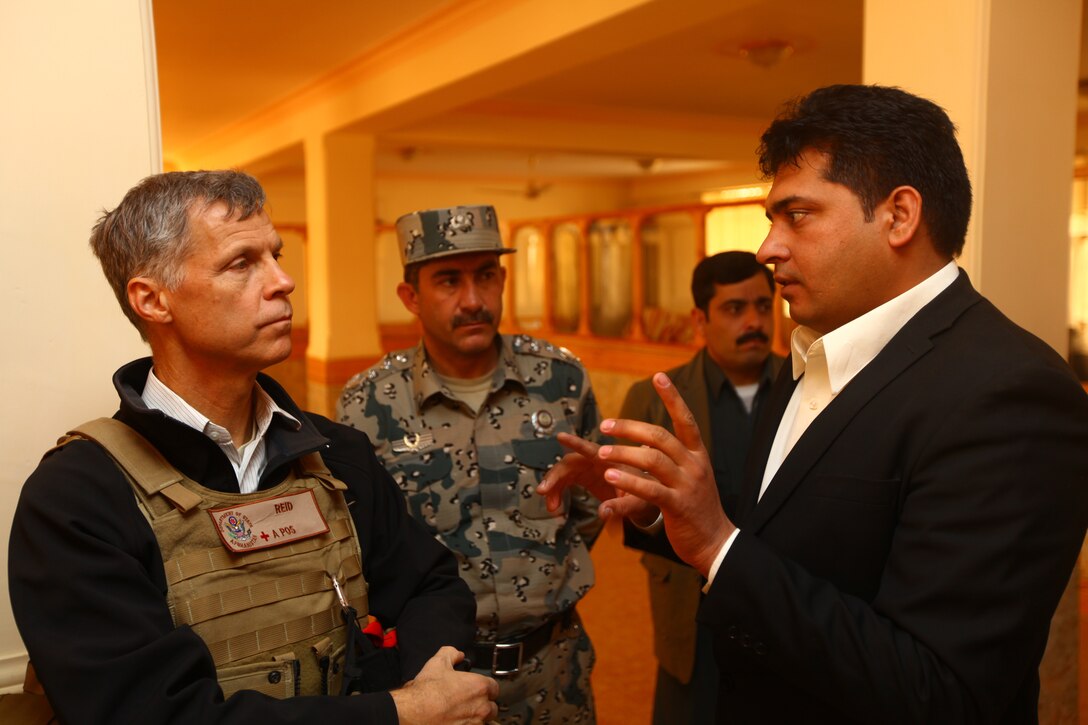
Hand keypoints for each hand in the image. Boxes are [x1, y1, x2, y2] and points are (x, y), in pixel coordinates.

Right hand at [391, 646, 498, 724]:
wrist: (413, 712)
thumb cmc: (426, 691)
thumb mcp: (438, 662)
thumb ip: (452, 653)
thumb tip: (457, 654)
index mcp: (479, 687)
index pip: (494, 688)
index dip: (484, 687)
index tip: (476, 689)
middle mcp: (481, 707)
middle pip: (492, 707)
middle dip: (483, 704)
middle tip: (469, 702)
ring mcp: (475, 723)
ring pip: (483, 721)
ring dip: (475, 718)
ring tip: (461, 714)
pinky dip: (467, 724)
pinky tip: (456, 721)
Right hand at [537, 433, 658, 526]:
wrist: (650, 496)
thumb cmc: (646, 495)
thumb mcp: (636, 504)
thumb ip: (620, 507)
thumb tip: (603, 513)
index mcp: (612, 462)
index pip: (592, 449)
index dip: (576, 443)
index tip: (561, 437)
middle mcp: (598, 461)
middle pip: (570, 462)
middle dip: (554, 475)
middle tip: (543, 491)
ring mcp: (590, 468)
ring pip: (565, 472)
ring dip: (554, 487)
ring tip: (551, 507)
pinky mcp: (586, 477)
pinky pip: (566, 481)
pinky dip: (558, 493)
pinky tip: (556, 507)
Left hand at [579, 373, 733, 575]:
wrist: (717, 542)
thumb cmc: (697, 507)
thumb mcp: (693, 475)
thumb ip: (677, 457)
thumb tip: (651, 439)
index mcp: (698, 454)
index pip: (686, 419)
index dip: (672, 397)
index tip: (659, 376)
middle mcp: (694, 465)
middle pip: (660, 436)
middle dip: (630, 428)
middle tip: (605, 425)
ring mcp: (687, 485)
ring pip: (652, 460)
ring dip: (623, 453)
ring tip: (602, 452)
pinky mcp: (678, 506)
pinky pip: (650, 489)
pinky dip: (628, 481)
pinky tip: (610, 477)